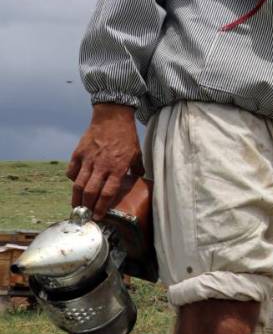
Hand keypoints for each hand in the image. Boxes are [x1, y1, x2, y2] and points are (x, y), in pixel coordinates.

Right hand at [67, 104, 143, 219]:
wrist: (113, 117)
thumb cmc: (126, 136)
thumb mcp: (136, 153)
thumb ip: (137, 169)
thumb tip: (140, 179)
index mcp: (118, 167)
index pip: (108, 192)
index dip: (102, 207)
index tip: (98, 217)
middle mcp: (102, 166)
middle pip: (91, 192)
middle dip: (87, 206)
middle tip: (86, 215)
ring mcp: (88, 159)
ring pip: (78, 184)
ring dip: (76, 198)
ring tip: (76, 206)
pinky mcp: (79, 153)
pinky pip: (72, 171)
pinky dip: (72, 179)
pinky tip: (75, 184)